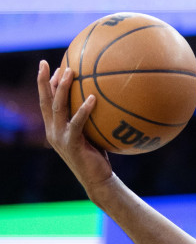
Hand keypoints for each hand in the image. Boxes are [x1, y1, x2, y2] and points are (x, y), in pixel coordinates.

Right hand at [36, 60, 113, 190]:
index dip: (44, 84)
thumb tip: (102, 100)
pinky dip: (84, 110)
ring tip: (70, 71)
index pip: (45, 102)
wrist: (98, 180)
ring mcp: (60, 138)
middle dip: (44, 80)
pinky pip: (77, 123)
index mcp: (54, 128)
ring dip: (62, 88)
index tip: (49, 67)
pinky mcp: (71, 144)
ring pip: (57, 108)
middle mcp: (53, 131)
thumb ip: (90, 119)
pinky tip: (93, 98)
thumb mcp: (91, 134)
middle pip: (45, 101)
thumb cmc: (98, 156)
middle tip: (47, 62)